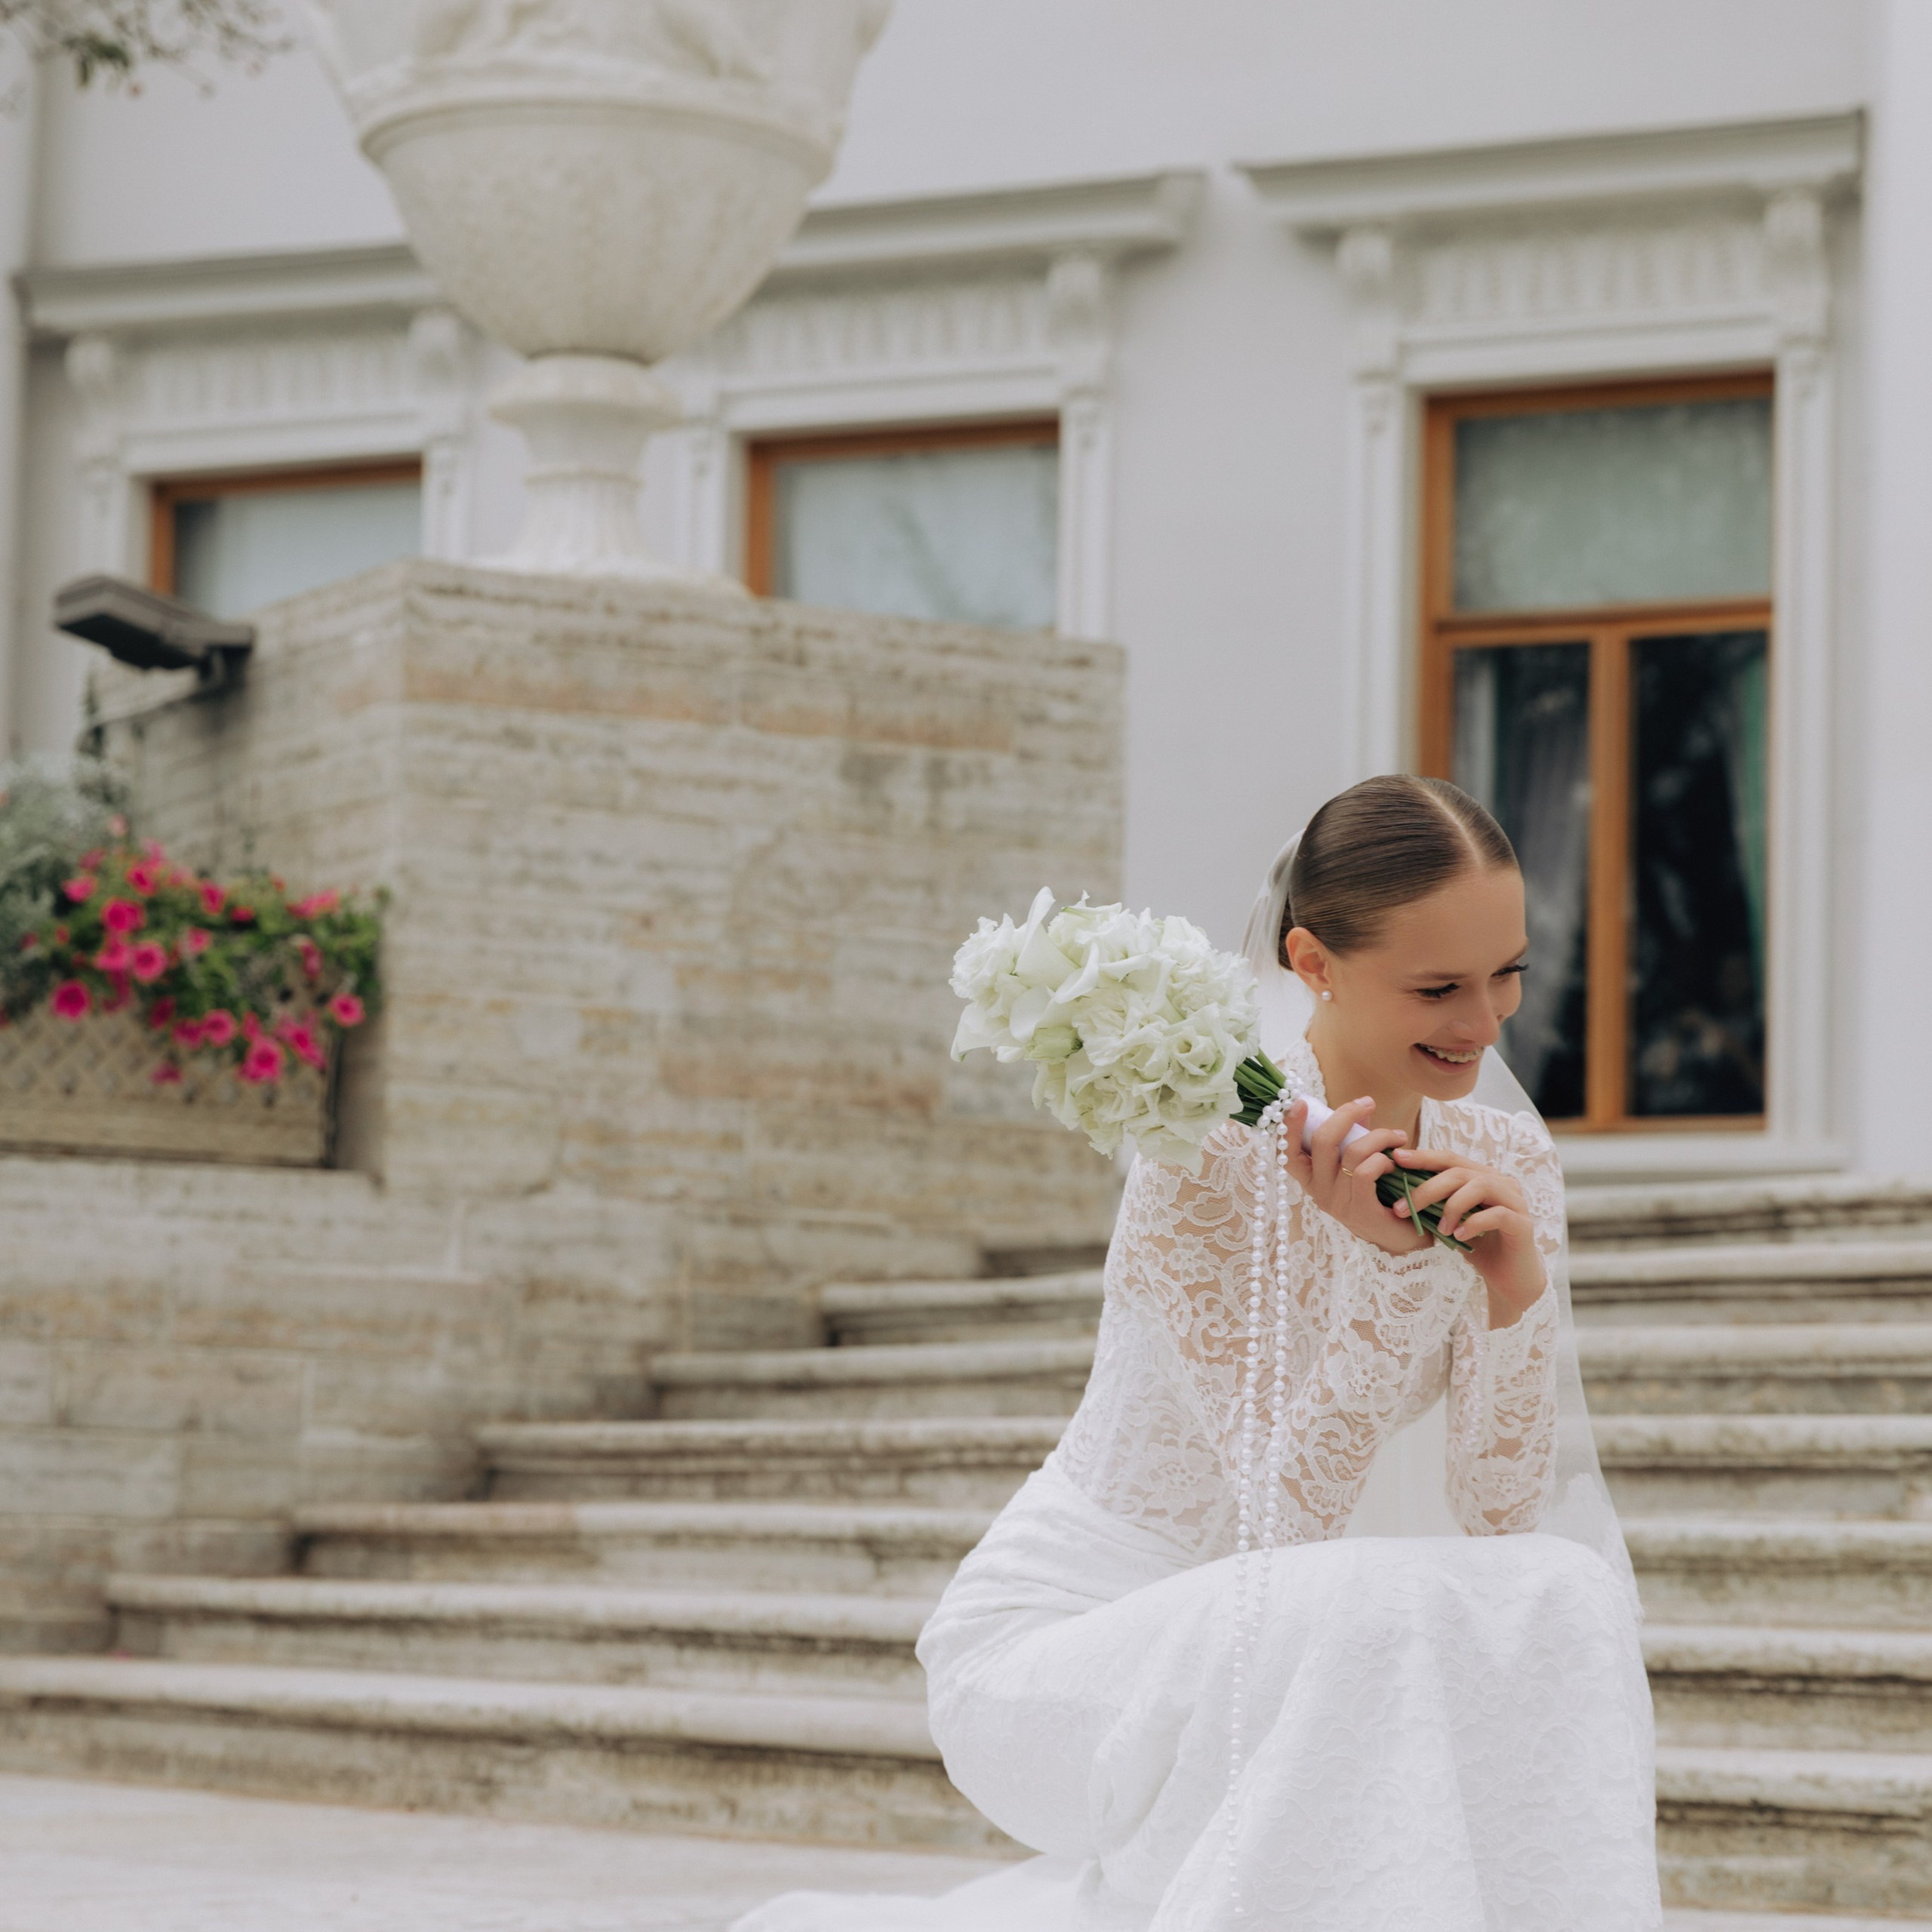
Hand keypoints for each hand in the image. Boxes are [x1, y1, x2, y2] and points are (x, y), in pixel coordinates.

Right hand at [1280, 1097, 1427, 1256]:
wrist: (1400, 1236)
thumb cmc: (1379, 1195)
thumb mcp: (1359, 1163)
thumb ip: (1356, 1137)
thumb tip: (1363, 1105)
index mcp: (1311, 1179)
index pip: (1288, 1152)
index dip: (1290, 1126)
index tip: (1300, 1102)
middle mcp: (1318, 1192)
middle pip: (1322, 1141)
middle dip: (1345, 1115)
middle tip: (1367, 1103)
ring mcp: (1336, 1203)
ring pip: (1351, 1153)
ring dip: (1379, 1137)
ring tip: (1398, 1136)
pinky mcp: (1358, 1210)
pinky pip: (1365, 1172)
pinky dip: (1382, 1159)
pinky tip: (1394, 1162)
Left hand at [1387, 1146, 1546, 1324]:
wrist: (1509, 1279)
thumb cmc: (1477, 1246)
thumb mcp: (1450, 1221)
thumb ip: (1434, 1204)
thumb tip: (1399, 1194)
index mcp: (1482, 1177)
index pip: (1450, 1159)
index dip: (1423, 1157)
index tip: (1397, 1158)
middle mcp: (1501, 1183)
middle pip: (1460, 1172)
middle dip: (1427, 1189)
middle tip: (1402, 1209)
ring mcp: (1515, 1201)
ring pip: (1480, 1186)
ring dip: (1452, 1206)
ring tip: (1440, 1229)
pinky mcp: (1523, 1223)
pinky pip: (1498, 1214)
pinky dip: (1474, 1223)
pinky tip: (1459, 1235)